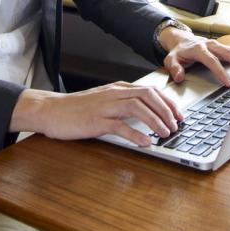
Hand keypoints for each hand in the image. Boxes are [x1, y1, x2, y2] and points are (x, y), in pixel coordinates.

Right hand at [10, 83, 183, 147]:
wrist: (50, 110)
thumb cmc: (76, 109)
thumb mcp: (104, 101)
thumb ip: (123, 104)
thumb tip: (146, 115)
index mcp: (117, 88)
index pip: (150, 90)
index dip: (168, 102)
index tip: (179, 115)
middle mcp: (113, 94)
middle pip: (147, 96)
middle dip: (166, 110)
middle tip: (176, 125)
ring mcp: (105, 106)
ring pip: (137, 108)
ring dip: (155, 121)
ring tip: (166, 133)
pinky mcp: (96, 121)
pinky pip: (120, 126)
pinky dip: (135, 134)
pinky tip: (146, 142)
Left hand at [160, 35, 229, 86]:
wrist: (182, 41)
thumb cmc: (179, 52)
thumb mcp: (170, 59)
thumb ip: (174, 68)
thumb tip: (179, 77)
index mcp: (199, 49)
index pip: (212, 60)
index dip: (221, 72)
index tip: (229, 83)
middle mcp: (212, 45)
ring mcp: (220, 45)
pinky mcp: (226, 47)